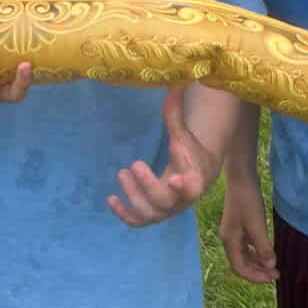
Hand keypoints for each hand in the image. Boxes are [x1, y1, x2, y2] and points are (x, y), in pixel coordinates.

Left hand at [107, 88, 219, 227]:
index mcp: (193, 181)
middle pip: (164, 201)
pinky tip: (110, 199)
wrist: (198, 175)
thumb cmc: (189, 152)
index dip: (182, 187)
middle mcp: (179, 201)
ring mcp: (165, 211)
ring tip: (121, 173)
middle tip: (133, 164)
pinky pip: (138, 221)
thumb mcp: (182, 135)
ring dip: (132, 196)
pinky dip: (123, 214)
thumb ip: (175, 115)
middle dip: (147, 185)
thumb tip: (173, 86)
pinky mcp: (153, 215)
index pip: (190, 187)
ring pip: (149, 214)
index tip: (174, 178)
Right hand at [217, 172, 277, 283]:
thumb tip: (270, 267)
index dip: (256, 277)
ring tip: (273, 266)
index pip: (240, 268)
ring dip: (257, 263)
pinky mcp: (238, 226)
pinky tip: (267, 252)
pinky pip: (246, 246)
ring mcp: (233, 232)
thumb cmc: (247, 201)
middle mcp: (229, 239)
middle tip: (276, 274)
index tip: (273, 277)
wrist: (241, 178)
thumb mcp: (257, 225)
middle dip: (258, 272)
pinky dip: (256, 252)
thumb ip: (263, 247)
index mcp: (229, 241)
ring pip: (244, 255)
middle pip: (241, 264)